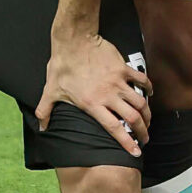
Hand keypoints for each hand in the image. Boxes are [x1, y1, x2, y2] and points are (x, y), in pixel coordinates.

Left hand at [37, 27, 149, 156]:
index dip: (127, 142)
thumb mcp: (51, 90)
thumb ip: (45, 111)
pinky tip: (150, 93)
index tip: (135, 152)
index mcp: (92, 104)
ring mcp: (118, 81)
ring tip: (148, 120)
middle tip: (145, 138)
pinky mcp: (123, 68)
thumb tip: (42, 127)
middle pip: (132, 118)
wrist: (74, 41)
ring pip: (139, 101)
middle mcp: (108, 95)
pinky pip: (141, 80)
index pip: (114, 128)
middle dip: (143, 131)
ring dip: (147, 113)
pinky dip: (148, 88)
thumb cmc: (62, 65)